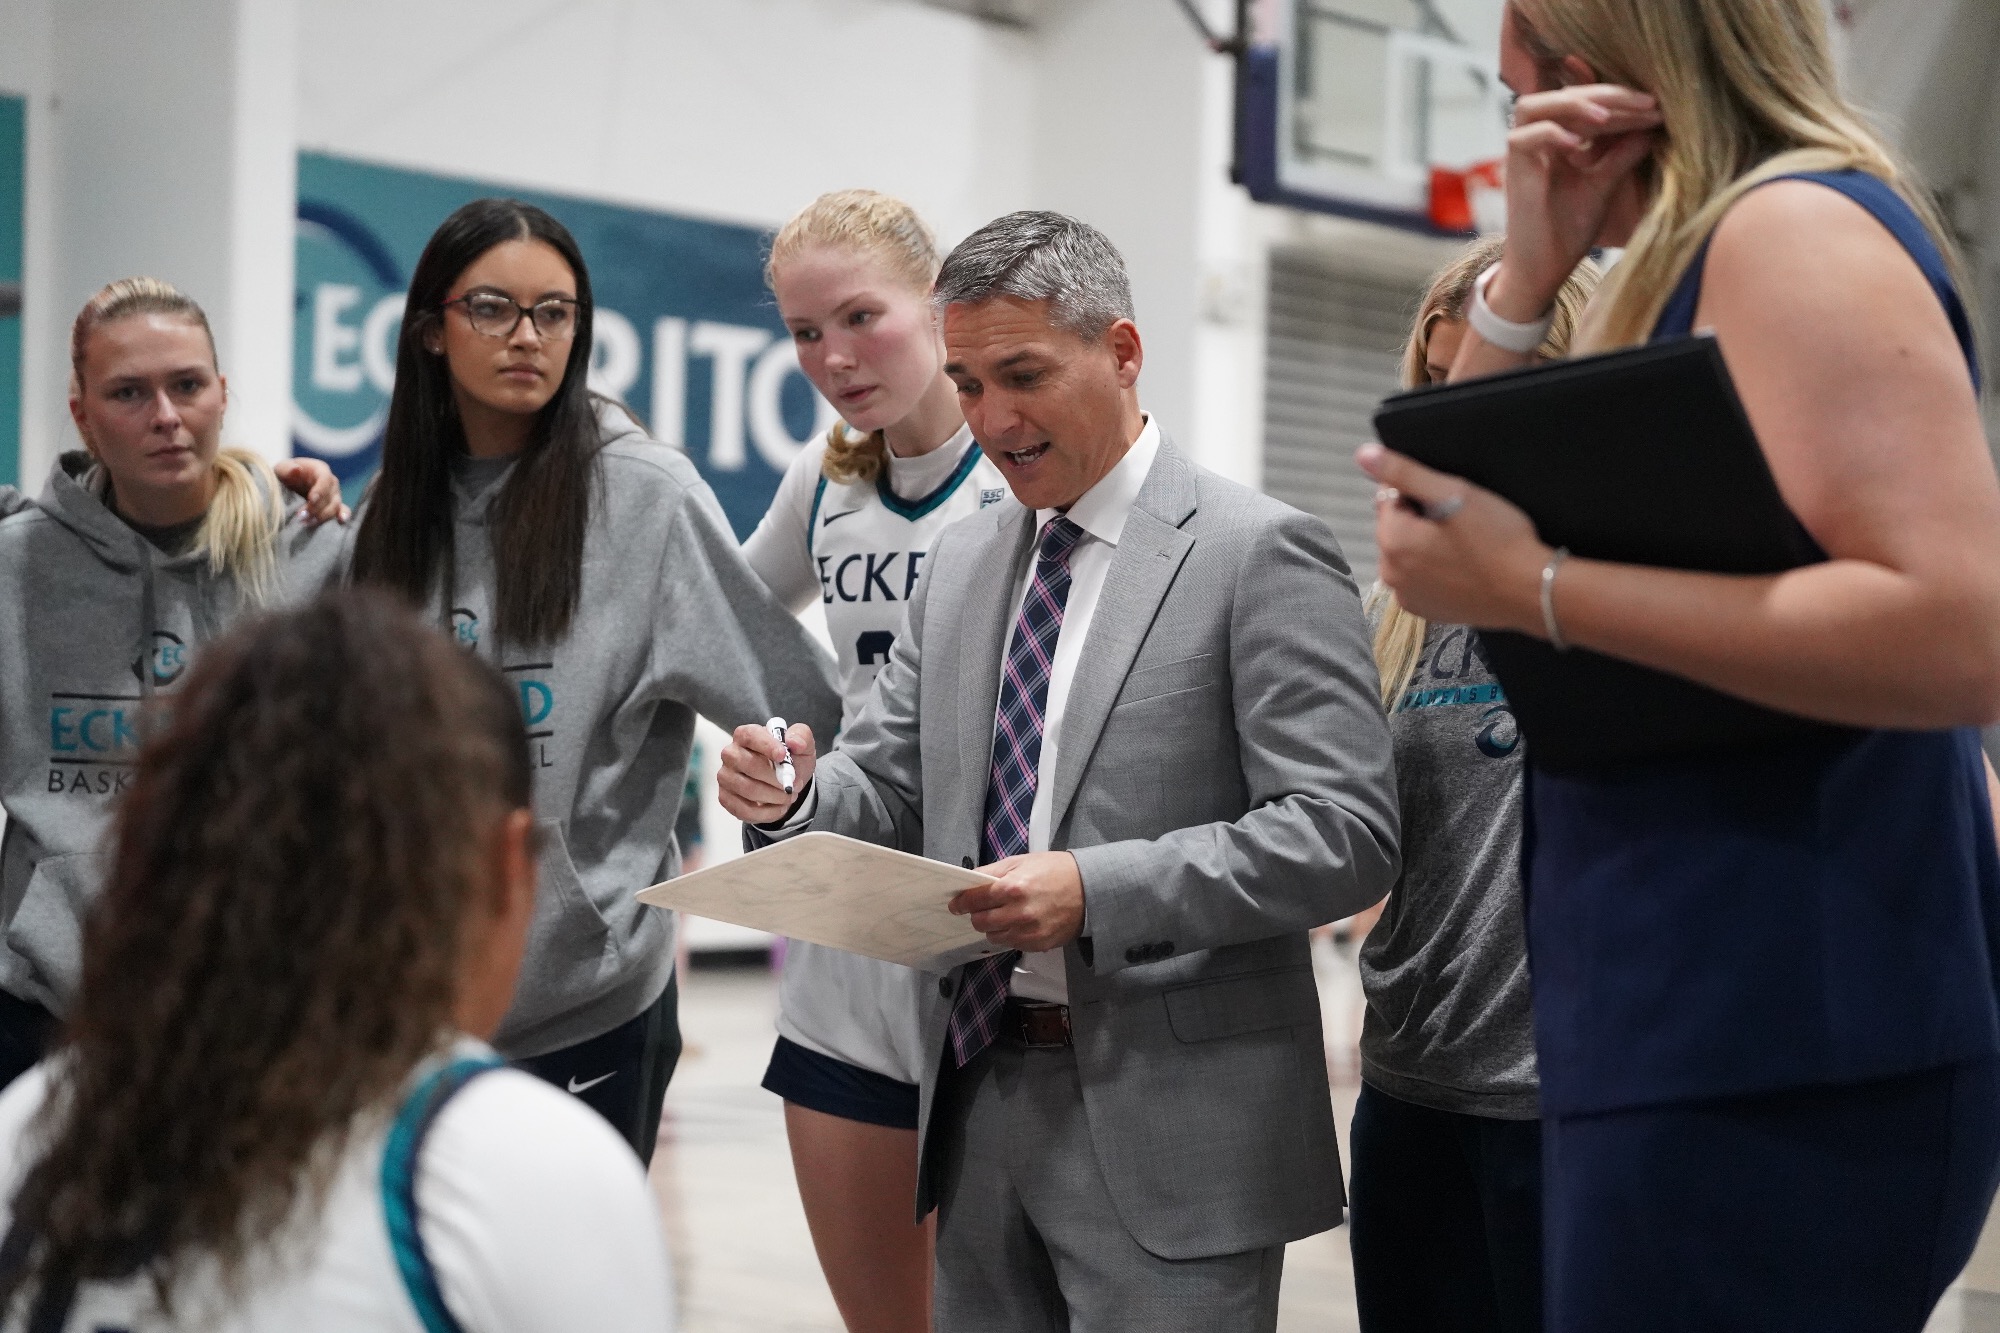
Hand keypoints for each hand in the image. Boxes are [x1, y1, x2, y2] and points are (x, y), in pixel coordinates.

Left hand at [272, 457, 349, 525]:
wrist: (287, 483)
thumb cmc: (285, 474)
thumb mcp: (282, 469)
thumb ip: (287, 468)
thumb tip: (296, 470)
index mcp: (320, 469)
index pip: (325, 479)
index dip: (320, 490)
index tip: (310, 500)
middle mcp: (331, 482)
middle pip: (329, 496)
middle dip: (316, 508)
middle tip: (301, 516)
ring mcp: (334, 495)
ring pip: (334, 506)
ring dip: (322, 516)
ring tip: (306, 523)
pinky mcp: (334, 506)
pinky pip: (342, 510)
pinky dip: (343, 516)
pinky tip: (341, 521)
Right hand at [718, 721, 816, 824]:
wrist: (785, 782)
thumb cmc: (790, 759)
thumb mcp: (802, 745)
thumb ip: (802, 737)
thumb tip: (795, 742)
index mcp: (746, 735)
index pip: (751, 736)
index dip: (767, 745)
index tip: (783, 756)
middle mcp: (731, 754)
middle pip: (749, 765)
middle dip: (776, 778)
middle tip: (793, 785)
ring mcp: (725, 776)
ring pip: (748, 789)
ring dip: (774, 797)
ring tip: (788, 796)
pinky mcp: (725, 797)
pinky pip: (743, 809)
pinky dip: (767, 812)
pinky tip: (779, 808)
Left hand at [950, 852, 1084, 952]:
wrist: (1090, 890)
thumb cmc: (1056, 871)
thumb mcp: (1022, 861)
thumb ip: (993, 872)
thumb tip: (969, 880)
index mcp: (1013, 887)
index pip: (975, 899)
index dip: (962, 902)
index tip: (956, 904)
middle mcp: (1019, 913)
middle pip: (980, 922)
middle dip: (977, 914)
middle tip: (982, 908)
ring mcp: (1028, 932)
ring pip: (993, 936)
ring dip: (993, 926)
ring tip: (1005, 914)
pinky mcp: (1037, 944)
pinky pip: (1011, 944)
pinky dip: (1010, 935)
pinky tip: (1020, 922)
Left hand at [1358, 443, 1550, 633]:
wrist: (1530, 591)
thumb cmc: (1496, 541)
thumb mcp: (1452, 494)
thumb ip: (1404, 473)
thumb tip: (1364, 455)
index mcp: (1392, 541)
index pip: (1389, 500)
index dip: (1420, 494)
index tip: (1450, 501)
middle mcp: (1390, 574)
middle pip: (1396, 529)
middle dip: (1421, 519)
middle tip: (1461, 522)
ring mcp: (1407, 596)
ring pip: (1408, 554)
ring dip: (1426, 544)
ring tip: (1464, 544)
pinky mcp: (1425, 611)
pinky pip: (1420, 578)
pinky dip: (1434, 569)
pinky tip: (1463, 566)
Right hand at [1494, 83, 1661, 319]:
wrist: (1543, 269)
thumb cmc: (1568, 231)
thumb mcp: (1604, 185)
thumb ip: (1623, 155)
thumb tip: (1652, 127)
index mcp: (1559, 139)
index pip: (1588, 103)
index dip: (1622, 100)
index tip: (1657, 106)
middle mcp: (1537, 140)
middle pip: (1564, 94)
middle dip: (1607, 95)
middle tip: (1645, 102)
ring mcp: (1522, 153)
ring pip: (1534, 105)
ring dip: (1572, 104)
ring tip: (1608, 117)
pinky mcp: (1512, 171)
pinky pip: (1523, 138)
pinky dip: (1551, 134)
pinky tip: (1580, 144)